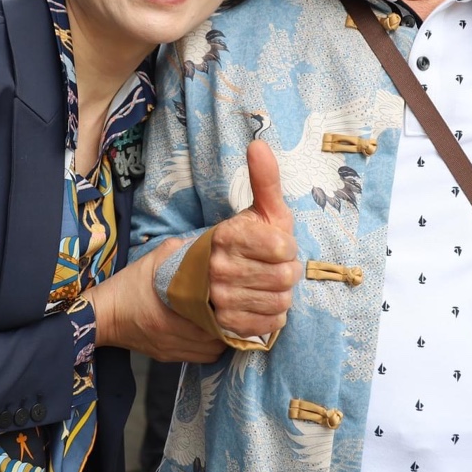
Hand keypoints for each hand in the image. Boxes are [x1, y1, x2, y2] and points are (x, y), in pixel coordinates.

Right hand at [88, 238, 225, 362]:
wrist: (101, 316)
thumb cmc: (126, 287)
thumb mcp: (151, 261)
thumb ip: (180, 251)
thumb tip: (206, 245)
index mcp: (168, 317)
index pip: (211, 322)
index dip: (226, 312)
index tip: (231, 299)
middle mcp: (172, 339)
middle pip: (215, 341)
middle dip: (227, 327)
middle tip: (230, 309)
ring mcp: (170, 351)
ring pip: (210, 354)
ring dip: (219, 340)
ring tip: (220, 321)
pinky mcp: (167, 357)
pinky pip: (198, 359)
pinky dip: (208, 348)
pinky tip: (206, 332)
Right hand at [208, 140, 299, 336]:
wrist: (185, 285)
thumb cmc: (235, 243)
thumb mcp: (254, 211)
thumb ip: (264, 180)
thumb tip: (259, 144)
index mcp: (226, 236)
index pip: (282, 246)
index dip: (286, 247)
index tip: (276, 246)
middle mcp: (219, 268)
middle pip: (285, 276)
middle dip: (285, 271)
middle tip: (270, 267)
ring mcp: (219, 300)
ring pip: (280, 302)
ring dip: (279, 295)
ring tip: (263, 285)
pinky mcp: (224, 326)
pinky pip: (269, 325)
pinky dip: (270, 316)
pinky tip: (257, 303)